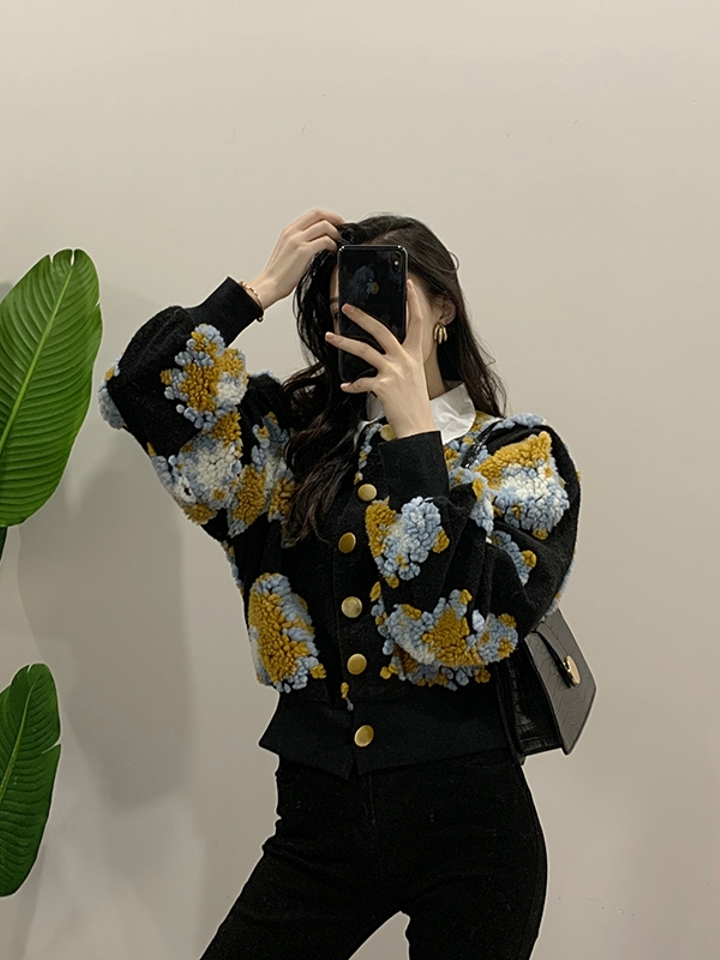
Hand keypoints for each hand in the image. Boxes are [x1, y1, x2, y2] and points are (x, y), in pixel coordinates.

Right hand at [246, 208, 343, 308]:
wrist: (269, 285)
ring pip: (324, 225)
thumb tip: (317, 241)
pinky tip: (332, 252)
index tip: (337, 223)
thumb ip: (300, 242)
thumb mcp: (288, 251)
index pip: (312, 214)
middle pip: (319, 214)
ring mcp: (297, 240)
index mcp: (289, 231)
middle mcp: (292, 232)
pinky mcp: (303, 251)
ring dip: (335, 233)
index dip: (328, 216)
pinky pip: (325, 241)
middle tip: (343, 229)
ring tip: (337, 243)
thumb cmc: (279, 273)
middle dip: (335, 219)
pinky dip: (333, 245)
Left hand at [325, 279, 436, 439]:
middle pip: (381, 329)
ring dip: (344, 342)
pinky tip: (345, 385)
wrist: (417, 426)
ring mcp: (394, 372)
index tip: (407, 284)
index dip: (413, 301)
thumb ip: (401, 360)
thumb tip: (383, 350)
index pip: (417, 321)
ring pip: (365, 350)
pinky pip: (361, 381)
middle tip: (346, 307)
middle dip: (362, 316)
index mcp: (414, 354)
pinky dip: (352, 384)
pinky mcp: (383, 386)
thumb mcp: (413, 376)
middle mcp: (405, 360)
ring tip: (330, 335)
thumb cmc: (413, 403)